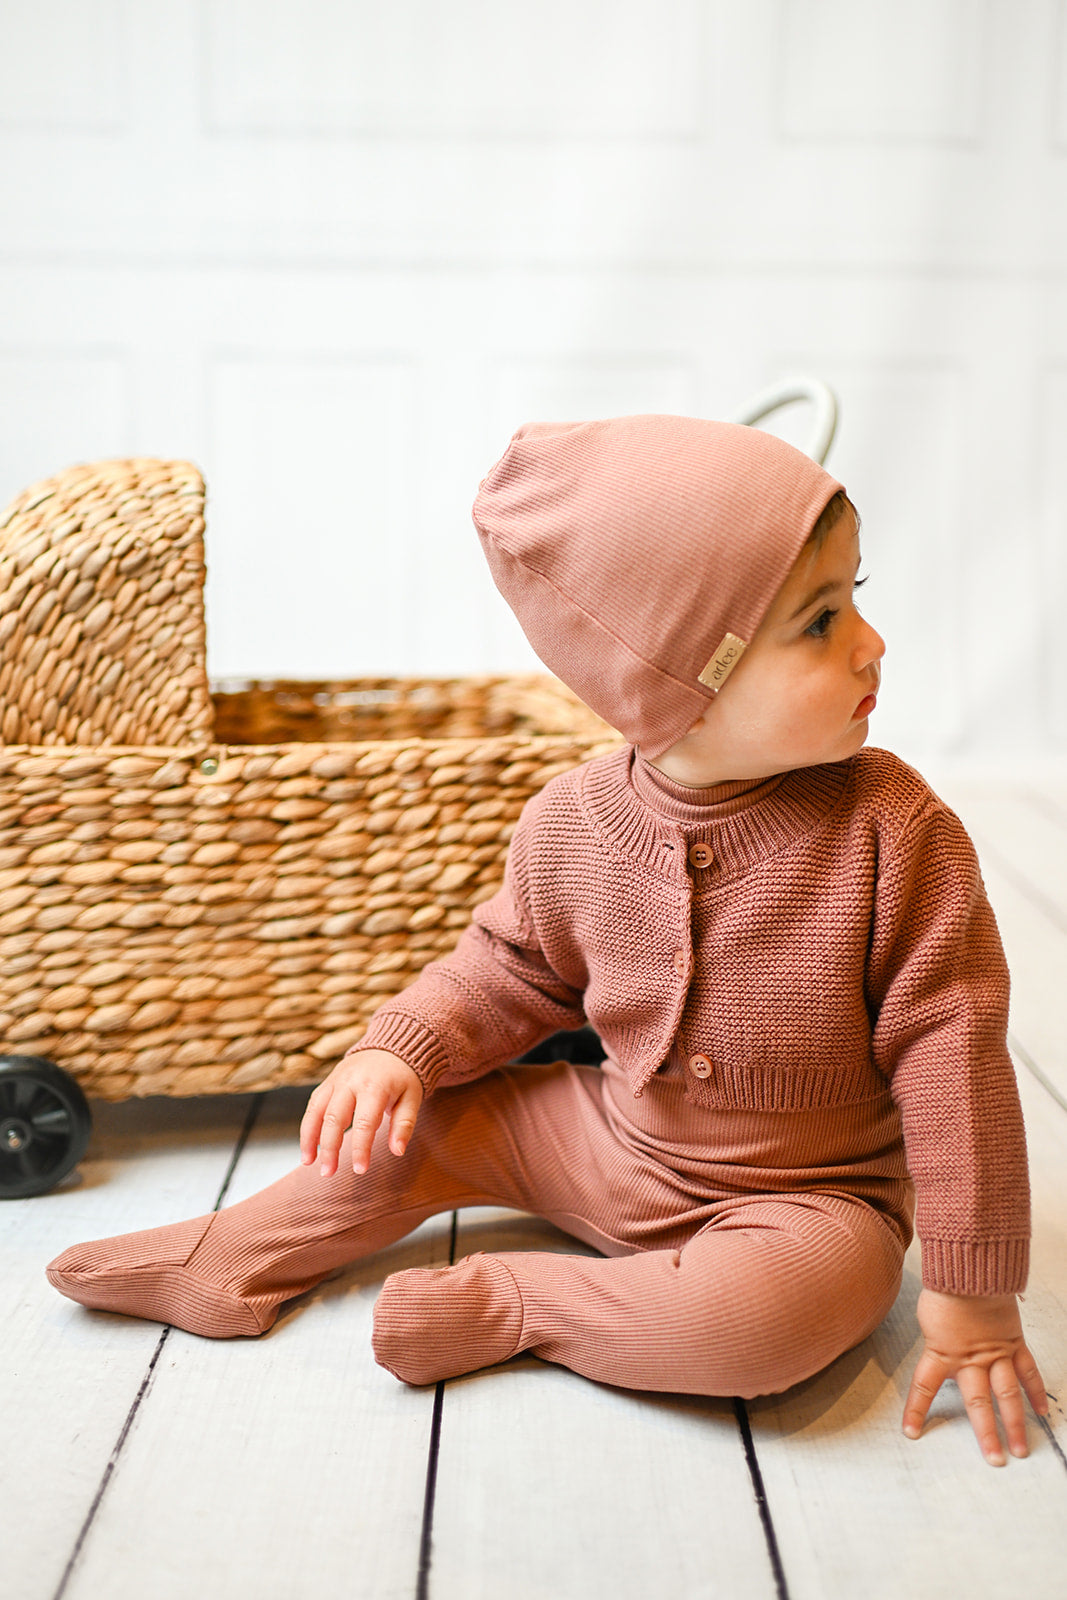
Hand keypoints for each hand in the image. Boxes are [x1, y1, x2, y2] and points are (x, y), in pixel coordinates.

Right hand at [300, 1048, 423, 1177]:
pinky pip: (313, 1104)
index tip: (360, 1170)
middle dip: (329, 1148)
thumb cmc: (404, 1077)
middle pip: (334, 1118)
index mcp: (375, 1086)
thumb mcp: (412, 1098)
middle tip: (327, 1173)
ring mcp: (336, 1080)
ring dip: (309, 1138)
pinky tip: (308, 1146)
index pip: (365, 1123)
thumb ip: (404, 1125)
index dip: (360, 1149)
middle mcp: (351, 1082)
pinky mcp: (328, 1081)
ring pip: (316, 1110)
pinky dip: (308, 1125)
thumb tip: (398, 1151)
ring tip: (308, 1162)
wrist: (391, 1046)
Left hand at [903, 1287, 1047, 1464]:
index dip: (916, 1411)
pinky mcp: (1013, 1343)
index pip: (924, 1388)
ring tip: (1022, 1450)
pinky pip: (1028, 1372)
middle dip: (986, 1434)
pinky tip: (1042, 1412)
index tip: (911, 1433)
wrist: (970, 1268)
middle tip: (995, 1460)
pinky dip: (1035, 1391)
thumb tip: (936, 1343)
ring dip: (1016, 1424)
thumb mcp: (929, 1316)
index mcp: (941, 1353)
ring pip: (1007, 1396)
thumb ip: (935, 1338)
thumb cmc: (945, 1288)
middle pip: (978, 1404)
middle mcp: (970, 1360)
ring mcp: (995, 1354)